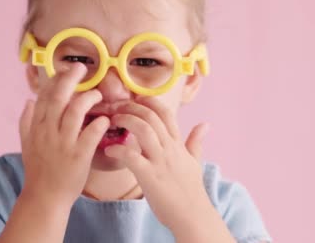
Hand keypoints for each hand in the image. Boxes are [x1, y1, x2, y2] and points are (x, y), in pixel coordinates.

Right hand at [18, 63, 110, 206]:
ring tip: (98, 95)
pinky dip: (99, 124)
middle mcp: (48, 132)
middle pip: (58, 98)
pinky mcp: (78, 156)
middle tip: (81, 68)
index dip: (56, 80)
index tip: (66, 69)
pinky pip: (90, 134)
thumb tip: (28, 100)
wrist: (44, 198)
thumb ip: (26, 122)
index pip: (44, 96)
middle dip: (70, 79)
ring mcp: (63, 144)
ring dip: (89, 99)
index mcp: (37, 128)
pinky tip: (105, 120)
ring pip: (75, 111)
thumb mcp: (26, 145)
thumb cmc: (38, 171)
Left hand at [104, 97, 211, 228]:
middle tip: (117, 107)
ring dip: (126, 121)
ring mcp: (160, 162)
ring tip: (113, 121)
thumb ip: (196, 141)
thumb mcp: (195, 162)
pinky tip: (110, 149)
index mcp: (178, 145)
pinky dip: (119, 150)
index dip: (150, 102)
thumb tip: (205, 124)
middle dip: (133, 108)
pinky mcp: (150, 176)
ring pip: (144, 130)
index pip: (166, 114)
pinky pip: (132, 157)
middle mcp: (170, 149)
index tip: (137, 98)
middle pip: (152, 117)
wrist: (192, 215)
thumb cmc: (191, 190)